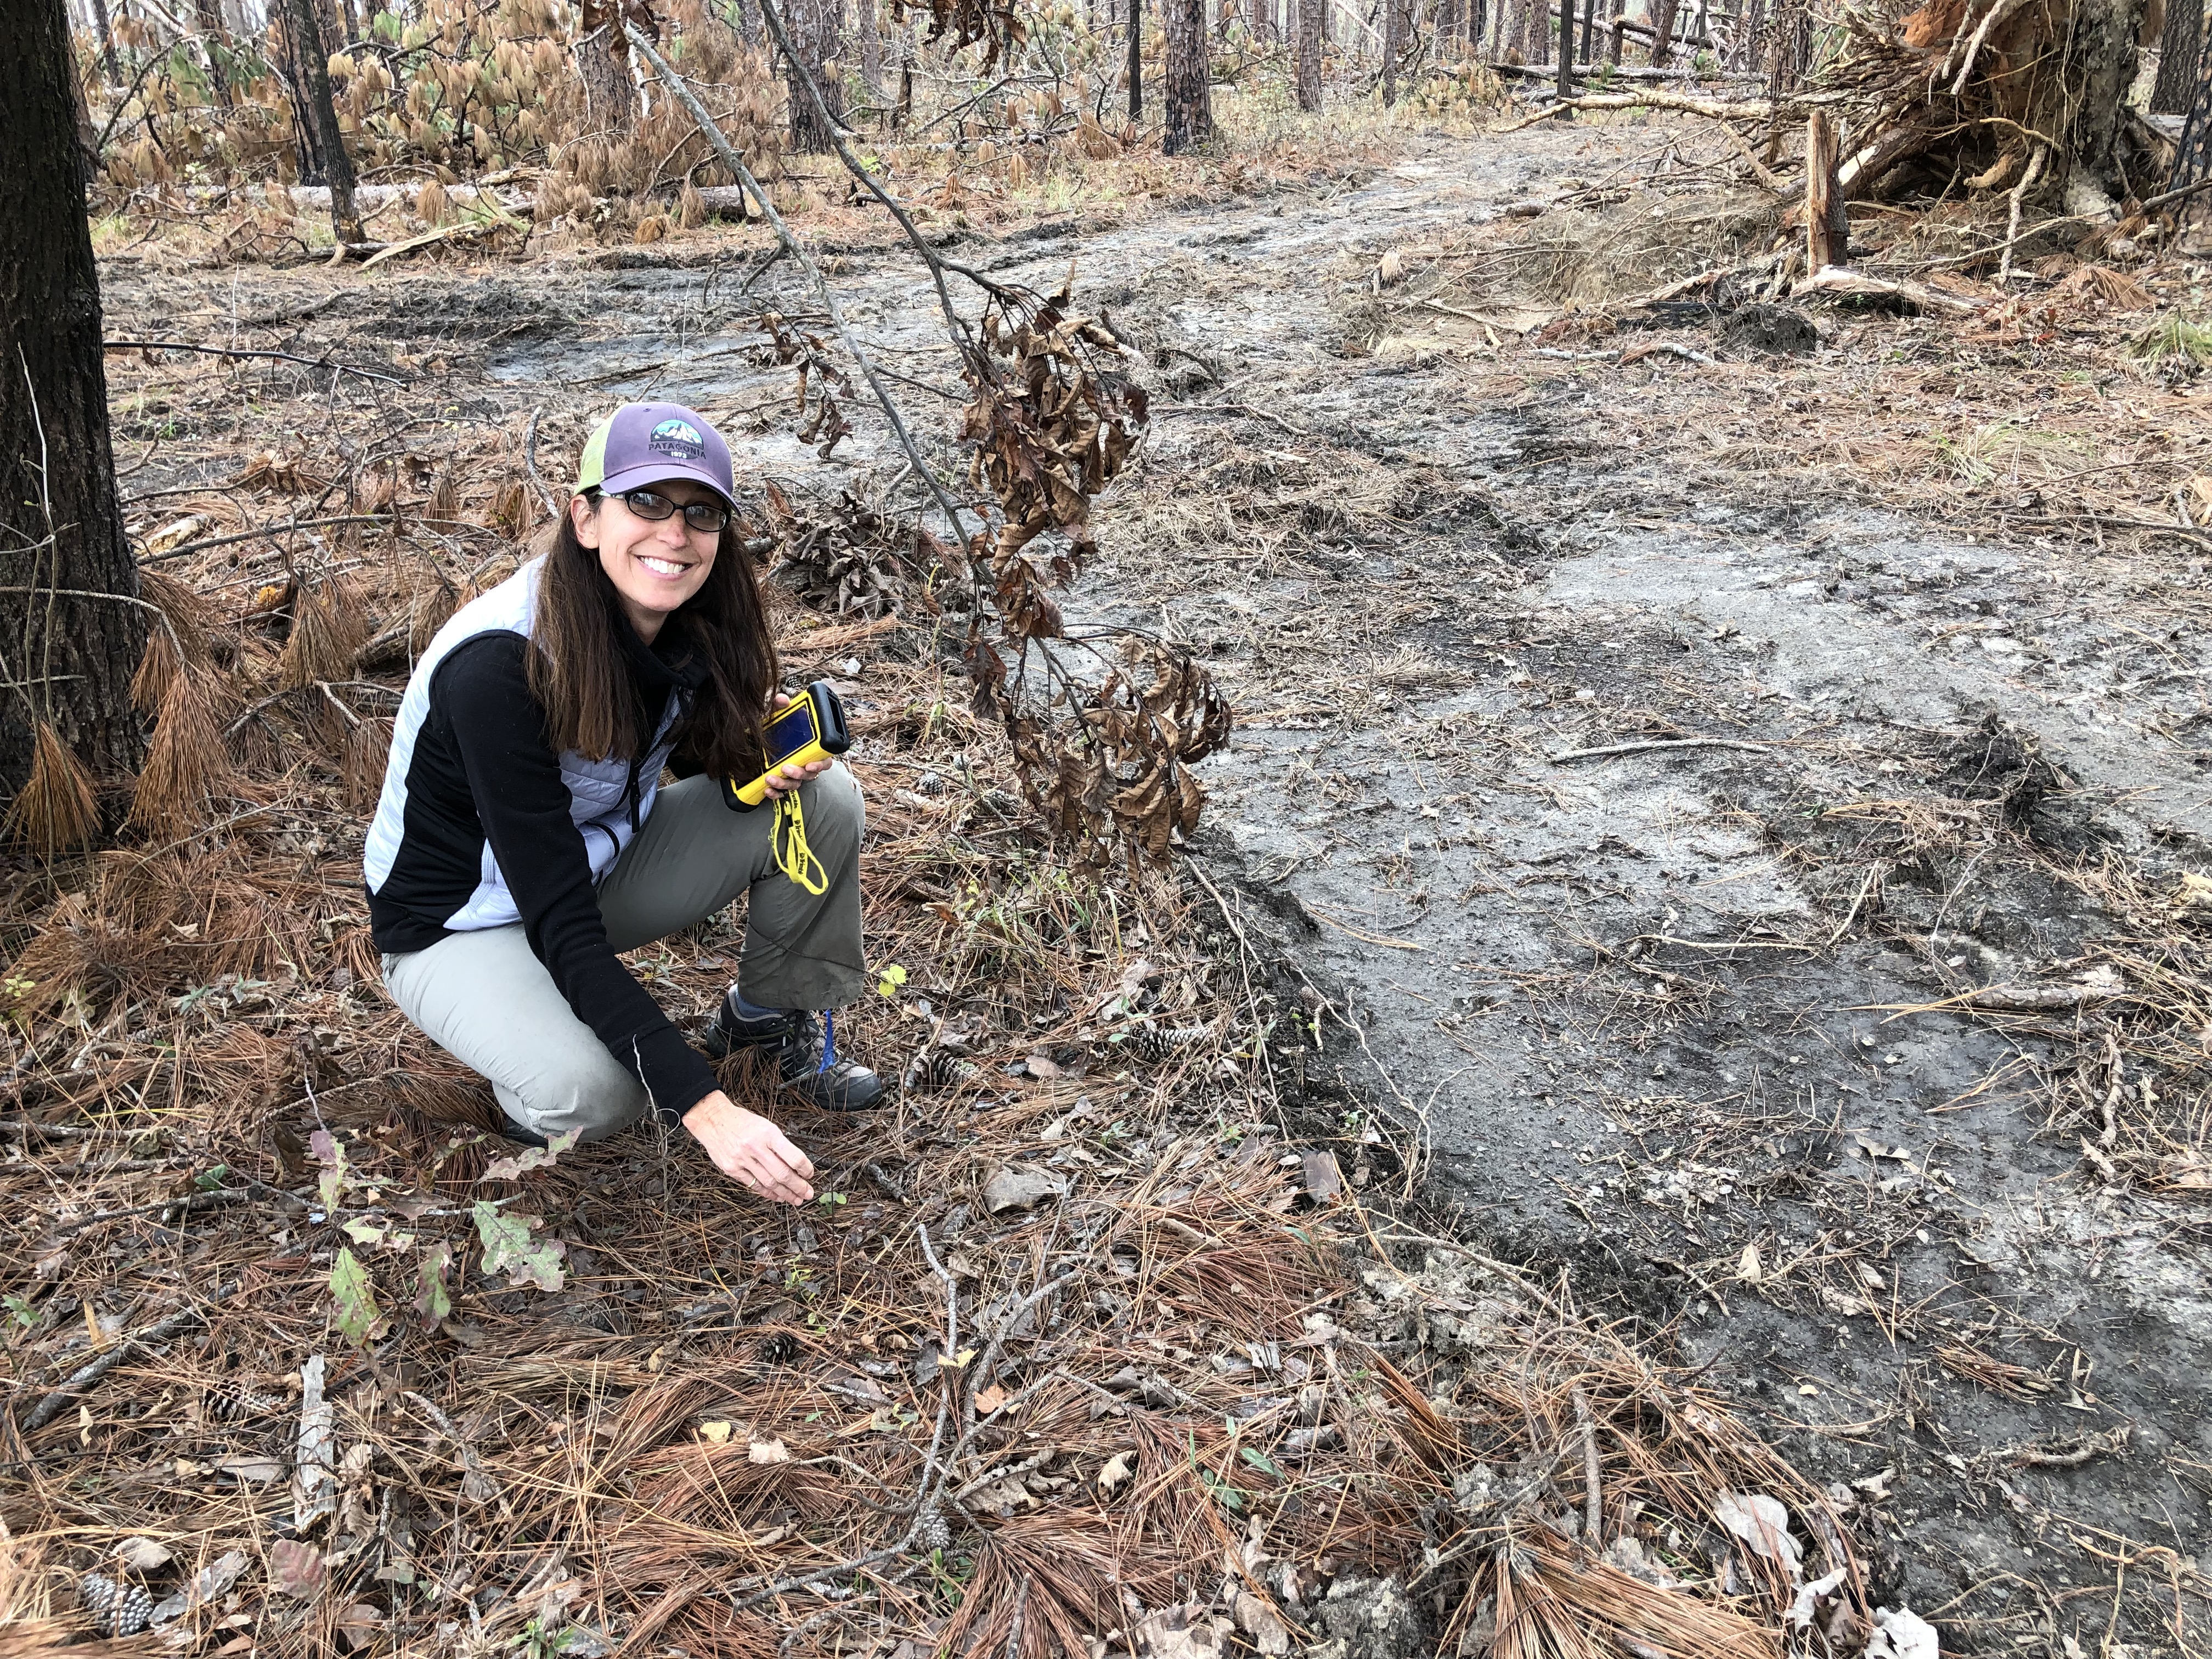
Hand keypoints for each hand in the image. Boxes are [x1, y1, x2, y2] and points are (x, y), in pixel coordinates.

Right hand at [682, 1090, 814, 1202]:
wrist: (714, 1120)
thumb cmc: (742, 1122)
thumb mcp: (766, 1126)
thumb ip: (780, 1145)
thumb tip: (797, 1164)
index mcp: (768, 1134)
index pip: (793, 1156)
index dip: (805, 1169)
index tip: (810, 1174)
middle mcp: (755, 1147)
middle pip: (782, 1174)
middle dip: (798, 1187)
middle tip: (807, 1193)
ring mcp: (742, 1159)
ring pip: (769, 1183)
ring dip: (785, 1194)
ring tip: (795, 1199)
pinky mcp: (732, 1169)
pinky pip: (753, 1185)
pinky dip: (767, 1192)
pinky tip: (776, 1195)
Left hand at [762, 692, 831, 801]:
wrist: (753, 741)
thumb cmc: (772, 730)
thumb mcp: (775, 716)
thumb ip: (780, 706)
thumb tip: (783, 700)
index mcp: (809, 748)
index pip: (824, 759)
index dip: (820, 764)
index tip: (810, 764)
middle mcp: (803, 763)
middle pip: (809, 775)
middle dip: (799, 773)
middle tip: (786, 767)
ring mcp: (791, 774)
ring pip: (795, 784)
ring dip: (784, 783)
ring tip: (771, 777)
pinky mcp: (779, 783)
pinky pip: (781, 793)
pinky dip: (775, 793)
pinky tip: (767, 789)